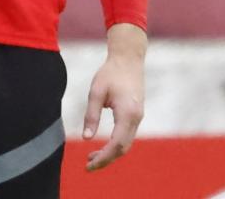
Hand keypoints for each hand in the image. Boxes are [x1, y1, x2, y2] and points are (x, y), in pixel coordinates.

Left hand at [83, 23, 146, 171]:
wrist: (129, 58)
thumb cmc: (110, 73)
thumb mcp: (96, 92)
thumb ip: (91, 116)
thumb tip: (86, 138)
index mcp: (127, 113)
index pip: (116, 145)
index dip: (103, 158)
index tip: (88, 165)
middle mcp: (136, 118)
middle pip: (123, 148)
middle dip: (106, 159)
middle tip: (88, 165)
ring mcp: (138, 117)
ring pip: (126, 143)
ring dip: (111, 153)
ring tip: (92, 156)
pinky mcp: (136, 114)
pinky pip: (128, 135)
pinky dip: (116, 144)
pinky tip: (104, 145)